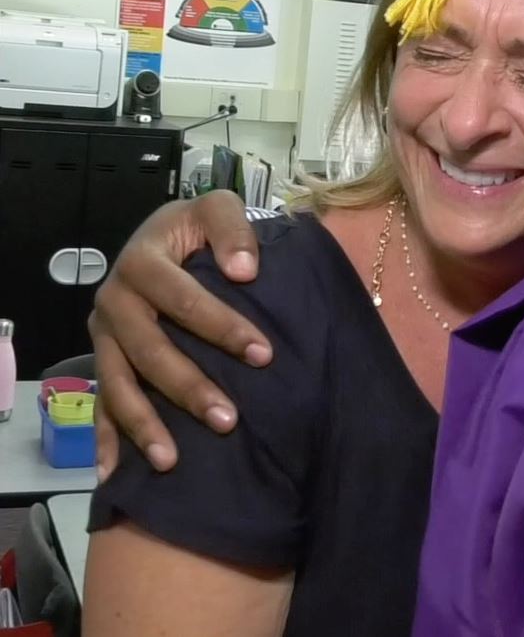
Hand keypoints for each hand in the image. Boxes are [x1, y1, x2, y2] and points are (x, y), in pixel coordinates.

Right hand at [91, 191, 272, 477]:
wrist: (166, 236)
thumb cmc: (198, 228)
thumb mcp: (216, 208)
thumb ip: (232, 229)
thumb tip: (245, 270)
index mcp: (141, 262)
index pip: (183, 299)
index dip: (223, 327)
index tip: (264, 354)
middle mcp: (114, 300)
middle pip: (149, 351)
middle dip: (189, 387)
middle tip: (229, 419)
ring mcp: (104, 335)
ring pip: (120, 385)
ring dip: (145, 425)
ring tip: (174, 460)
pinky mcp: (103, 359)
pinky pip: (100, 403)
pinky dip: (106, 439)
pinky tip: (115, 473)